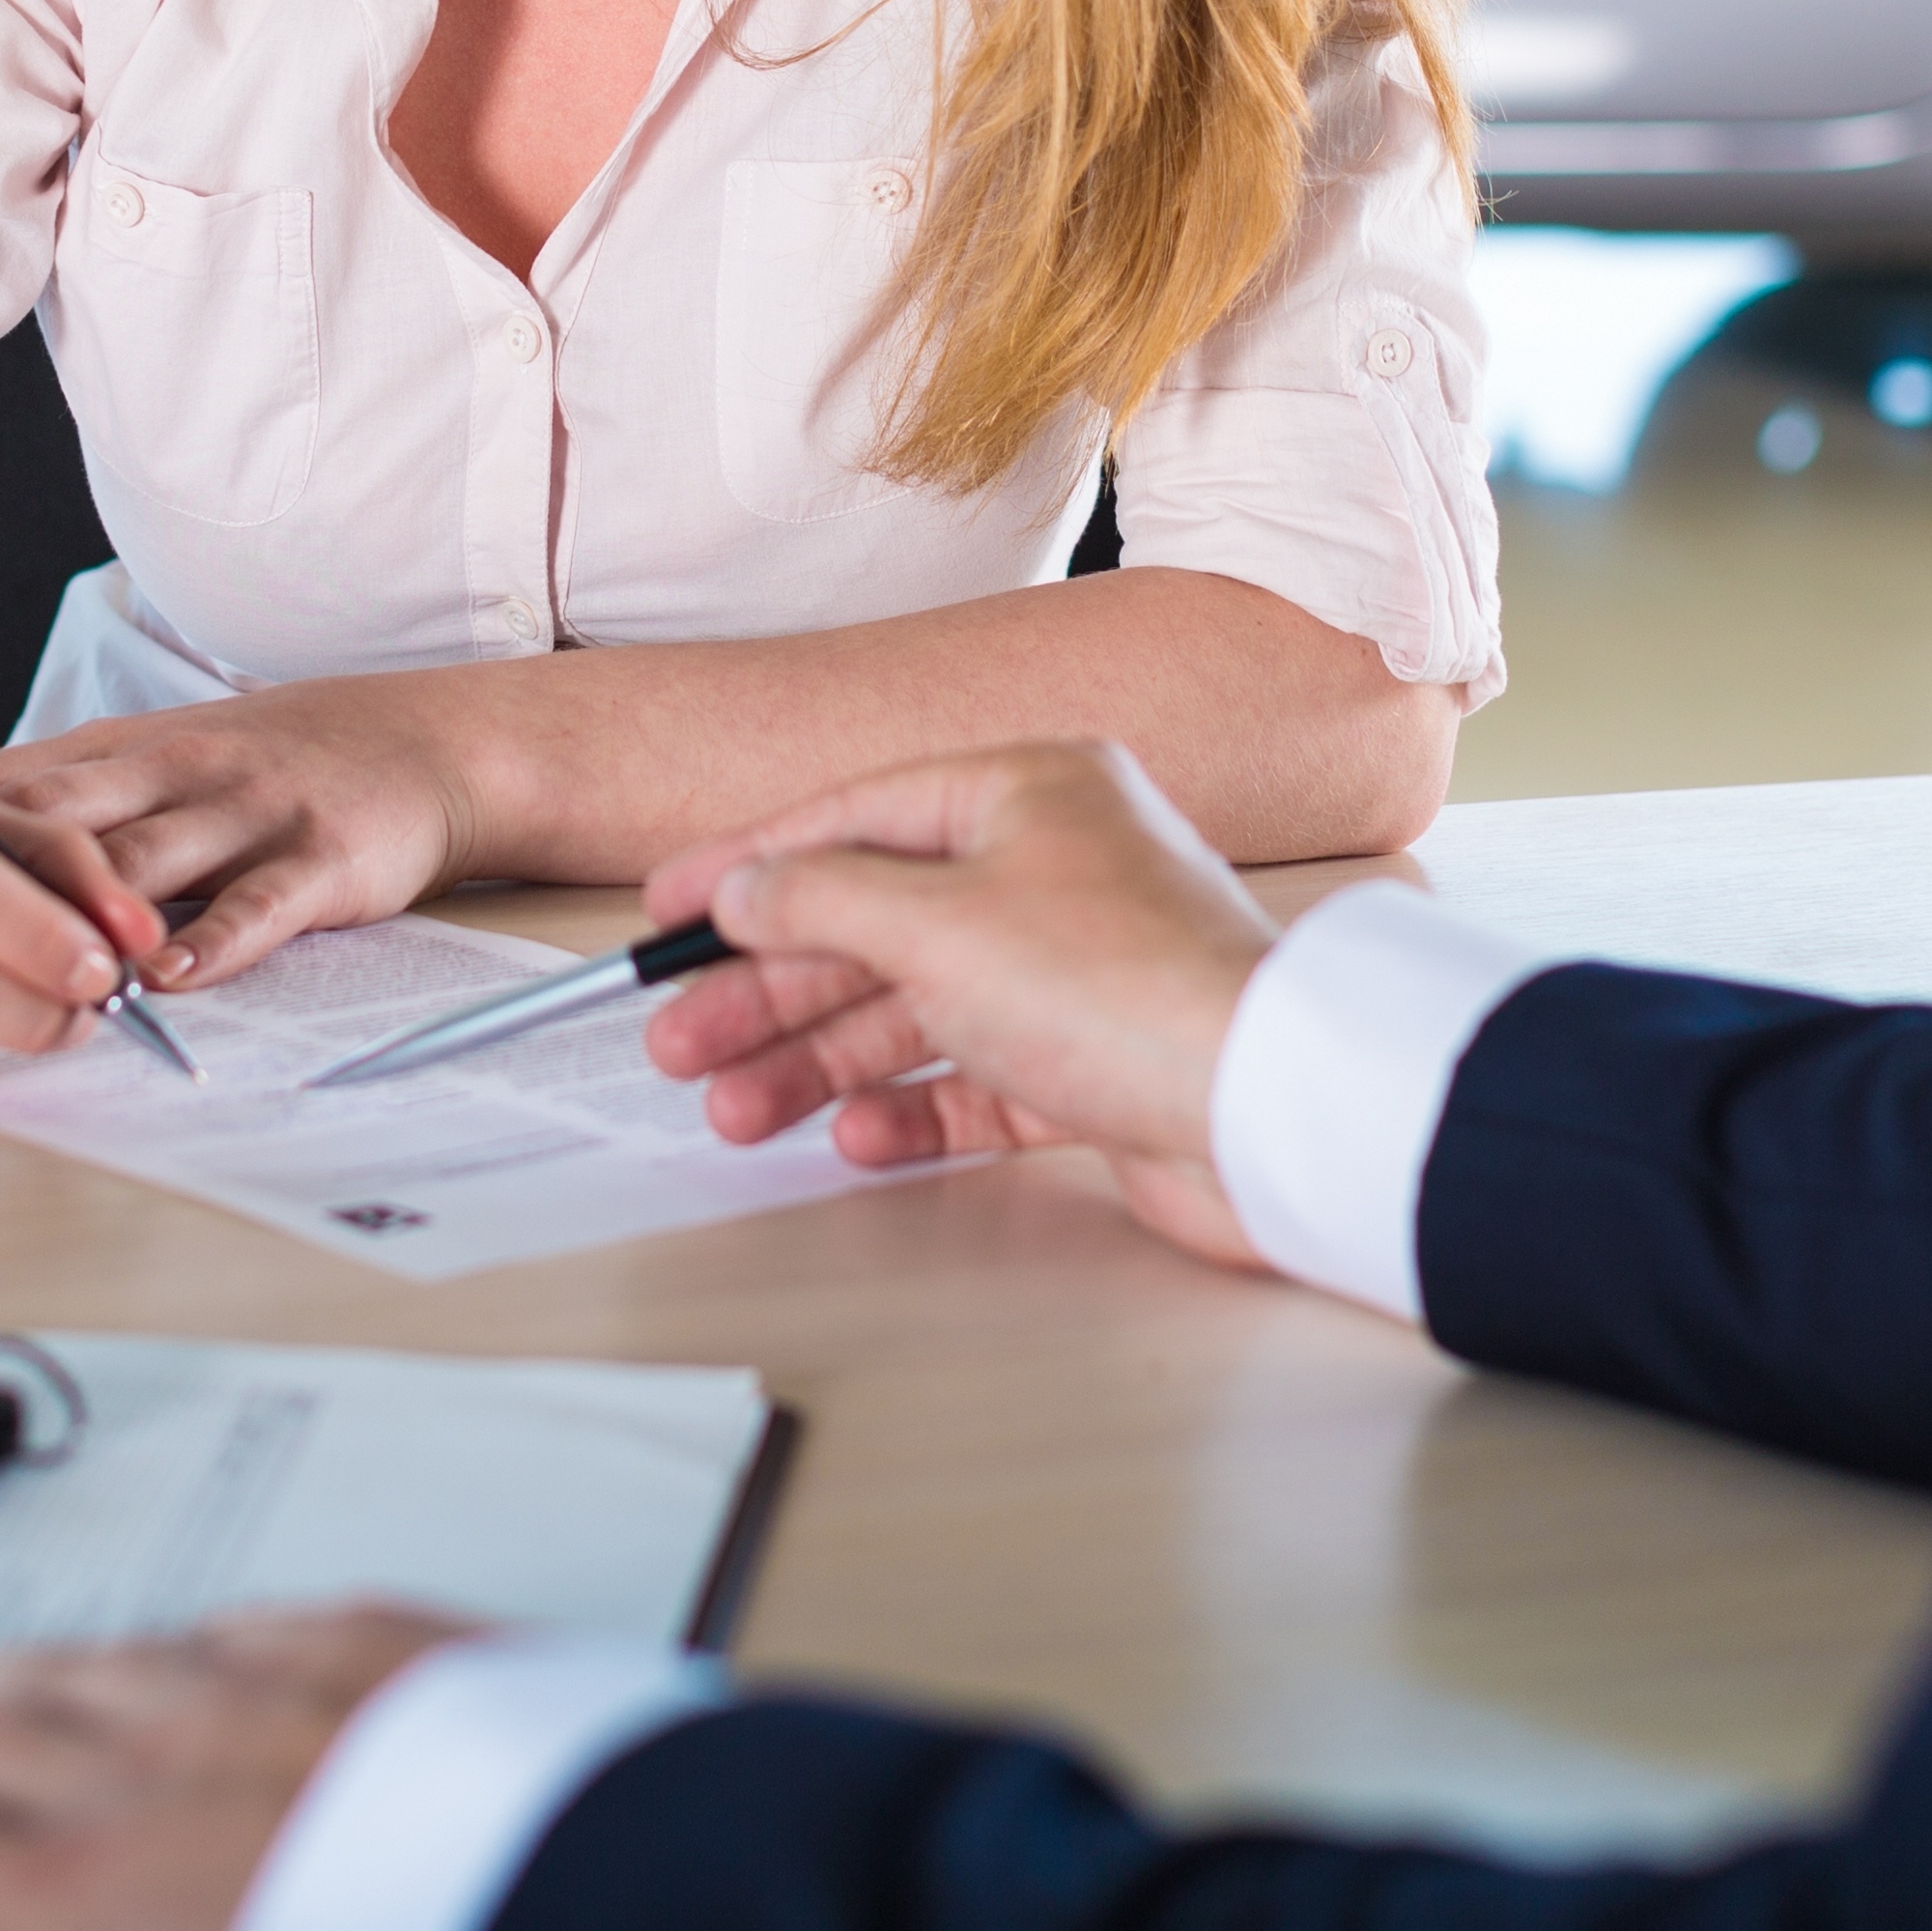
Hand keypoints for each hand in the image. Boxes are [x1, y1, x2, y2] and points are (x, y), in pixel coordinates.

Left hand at [0, 674, 496, 991]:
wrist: (424, 743)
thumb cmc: (267, 766)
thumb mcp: (155, 758)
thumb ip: (62, 801)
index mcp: (121, 751)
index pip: (5, 785)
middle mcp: (174, 768)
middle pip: (56, 817)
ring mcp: (247, 810)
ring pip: (145, 862)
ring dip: (83, 920)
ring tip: (30, 978)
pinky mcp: (318, 858)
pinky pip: (256, 904)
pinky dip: (208, 943)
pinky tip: (166, 980)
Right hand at [640, 739, 1281, 1271]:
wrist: (1266, 1110)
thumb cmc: (1120, 987)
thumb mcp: (936, 923)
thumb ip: (822, 898)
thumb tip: (747, 887)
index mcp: (1029, 793)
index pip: (854, 816)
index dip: (748, 866)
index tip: (665, 914)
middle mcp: (1056, 868)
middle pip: (875, 923)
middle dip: (770, 990)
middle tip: (681, 1043)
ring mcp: (1078, 970)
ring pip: (917, 1010)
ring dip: (821, 1061)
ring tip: (737, 1113)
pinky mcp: (1097, 1066)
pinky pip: (978, 1080)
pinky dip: (913, 1108)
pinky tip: (853, 1137)